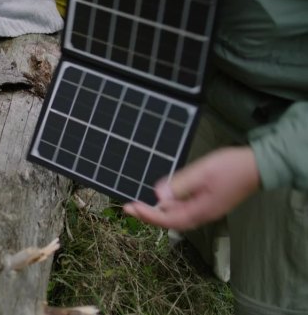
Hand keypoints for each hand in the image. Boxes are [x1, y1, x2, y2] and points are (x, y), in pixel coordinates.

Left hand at [123, 147, 259, 230]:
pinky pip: (185, 207)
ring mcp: (205, 209)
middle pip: (170, 220)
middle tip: (128, 207)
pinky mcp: (207, 202)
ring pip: (177, 214)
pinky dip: (170, 204)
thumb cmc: (232, 168)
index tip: (131, 208)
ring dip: (158, 210)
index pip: (168, 219)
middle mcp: (202, 214)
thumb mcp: (202, 172)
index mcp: (200, 211)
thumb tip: (159, 195)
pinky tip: (163, 195)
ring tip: (139, 203)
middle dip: (148, 215)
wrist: (258, 166)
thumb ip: (180, 184)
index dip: (148, 215)